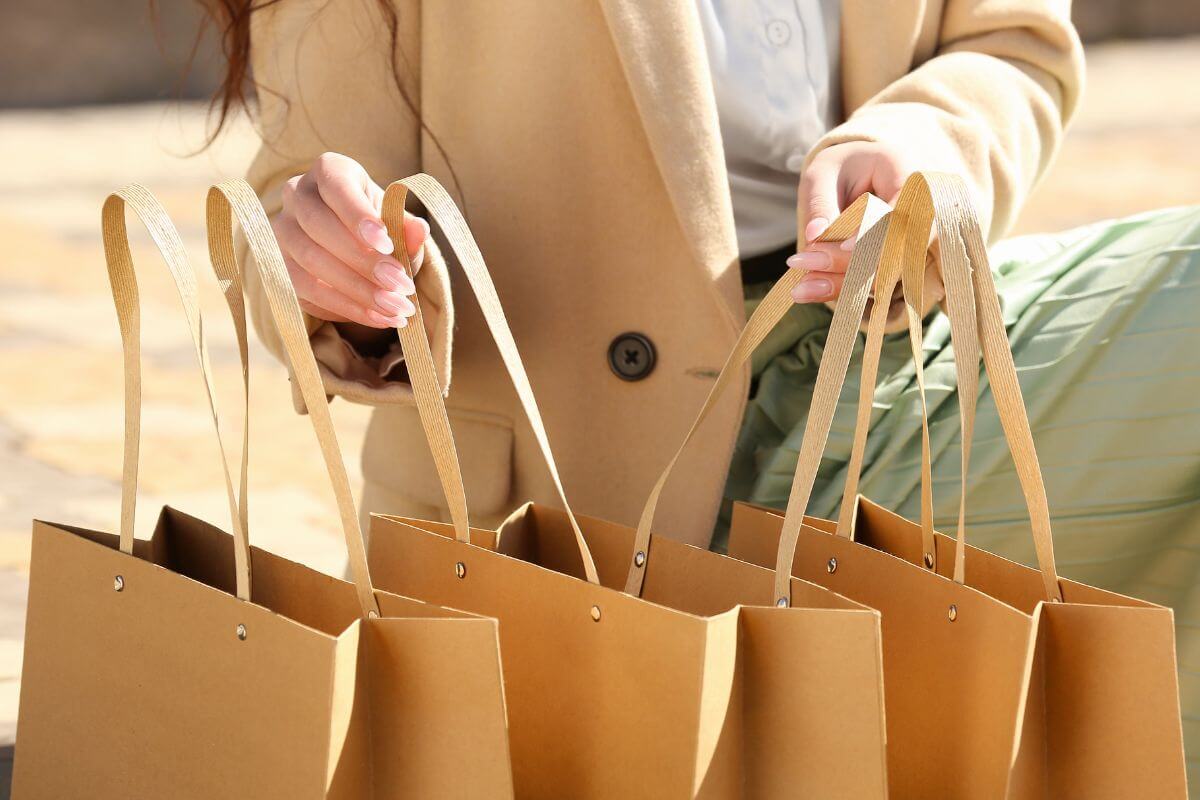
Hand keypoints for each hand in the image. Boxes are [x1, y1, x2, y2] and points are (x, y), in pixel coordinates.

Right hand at [272, 152, 428, 327]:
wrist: (355, 249)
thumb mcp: (399, 226)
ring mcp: (282, 231)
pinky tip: (378, 318)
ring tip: (396, 308)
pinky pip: (306, 290)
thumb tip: (420, 230)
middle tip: (401, 286)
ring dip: (358, 290)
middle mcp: (296, 194)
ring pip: (310, 261)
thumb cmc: (380, 228)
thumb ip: (407, 229)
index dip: (358, 216)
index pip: (336, 187)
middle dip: (363, 261)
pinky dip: (346, 308)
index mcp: (329, 171)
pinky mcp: (279, 266)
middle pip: (318, 226)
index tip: (386, 244)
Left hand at [788, 142, 917, 311]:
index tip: (842, 246)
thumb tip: (815, 235)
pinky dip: (842, 289)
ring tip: (800, 287)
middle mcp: (920, 210)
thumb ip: (820, 202)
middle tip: (803, 263)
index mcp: (905, 173)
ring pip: (885, 272)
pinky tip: (808, 291)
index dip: (875, 232)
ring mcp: (913, 240)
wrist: (853, 177)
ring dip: (843, 284)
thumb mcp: (822, 175)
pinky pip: (873, 282)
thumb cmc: (839, 169)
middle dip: (850, 263)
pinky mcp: (896, 262)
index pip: (899, 210)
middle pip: (895, 248)